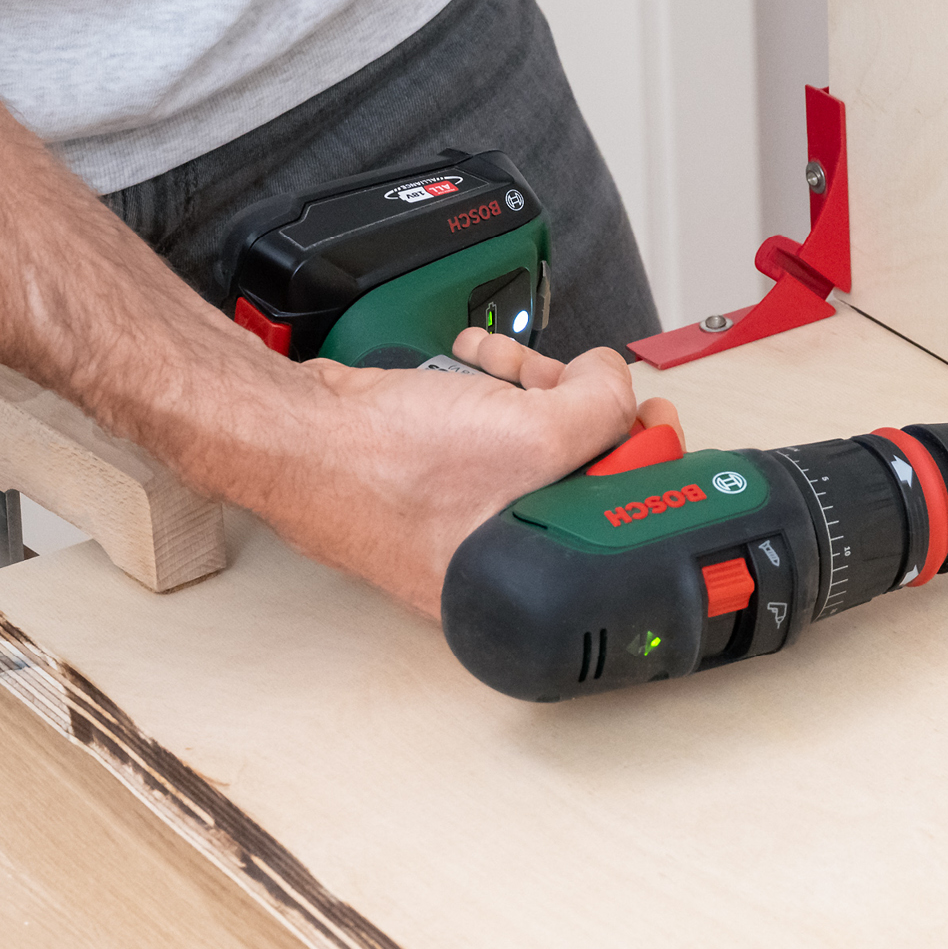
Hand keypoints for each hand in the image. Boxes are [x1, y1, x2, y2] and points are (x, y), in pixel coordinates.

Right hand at [254, 329, 651, 619]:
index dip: (642, 461)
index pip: (618, 521)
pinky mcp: (432, 477)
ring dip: (534, 389)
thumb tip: (617, 384)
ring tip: (515, 367)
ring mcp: (458, 519)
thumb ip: (600, 410)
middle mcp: (493, 561)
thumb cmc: (387, 465)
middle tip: (579, 383)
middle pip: (580, 476)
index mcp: (526, 584)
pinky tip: (479, 364)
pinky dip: (491, 390)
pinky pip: (487, 431)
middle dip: (582, 413)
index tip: (651, 421)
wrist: (296, 433)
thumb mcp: (534, 435)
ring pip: (532, 445)